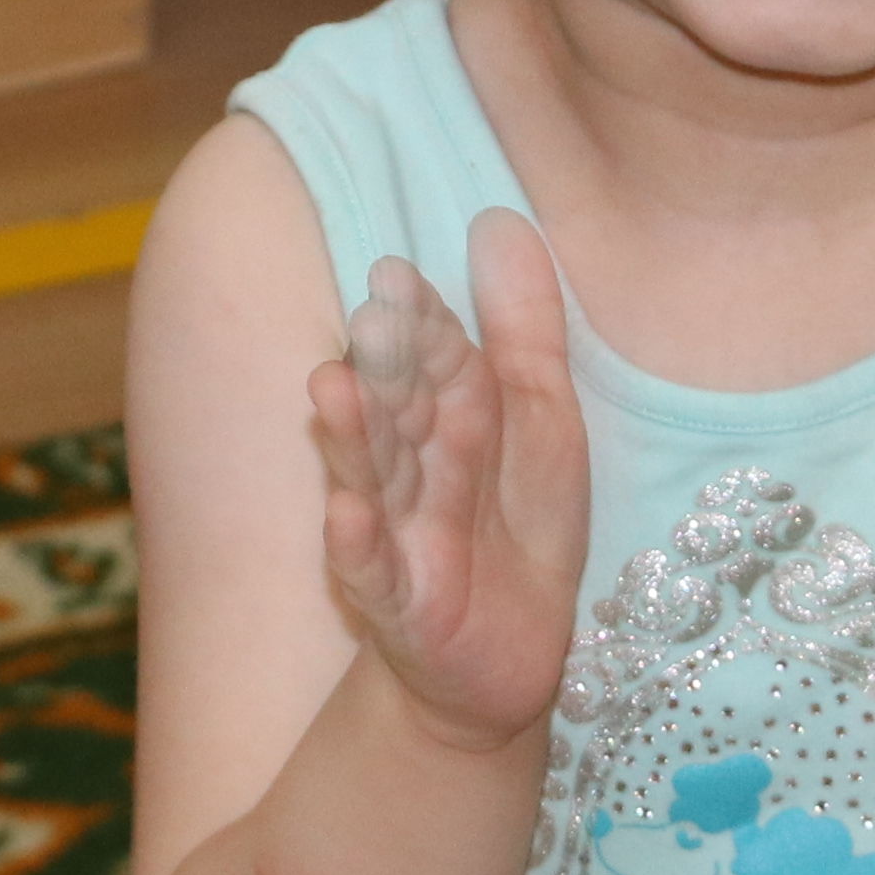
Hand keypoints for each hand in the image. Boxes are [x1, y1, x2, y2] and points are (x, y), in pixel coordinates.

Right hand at [309, 211, 588, 756]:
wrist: (509, 657)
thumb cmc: (518, 527)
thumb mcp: (543, 420)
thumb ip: (524, 327)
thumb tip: (499, 217)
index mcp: (450, 416)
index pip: (437, 360)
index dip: (421, 324)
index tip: (397, 275)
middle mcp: (414, 467)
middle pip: (400, 412)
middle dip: (384, 367)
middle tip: (369, 317)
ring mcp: (402, 534)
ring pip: (374, 478)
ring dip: (352, 437)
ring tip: (331, 389)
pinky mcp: (402, 604)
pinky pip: (375, 571)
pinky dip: (357, 545)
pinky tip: (343, 513)